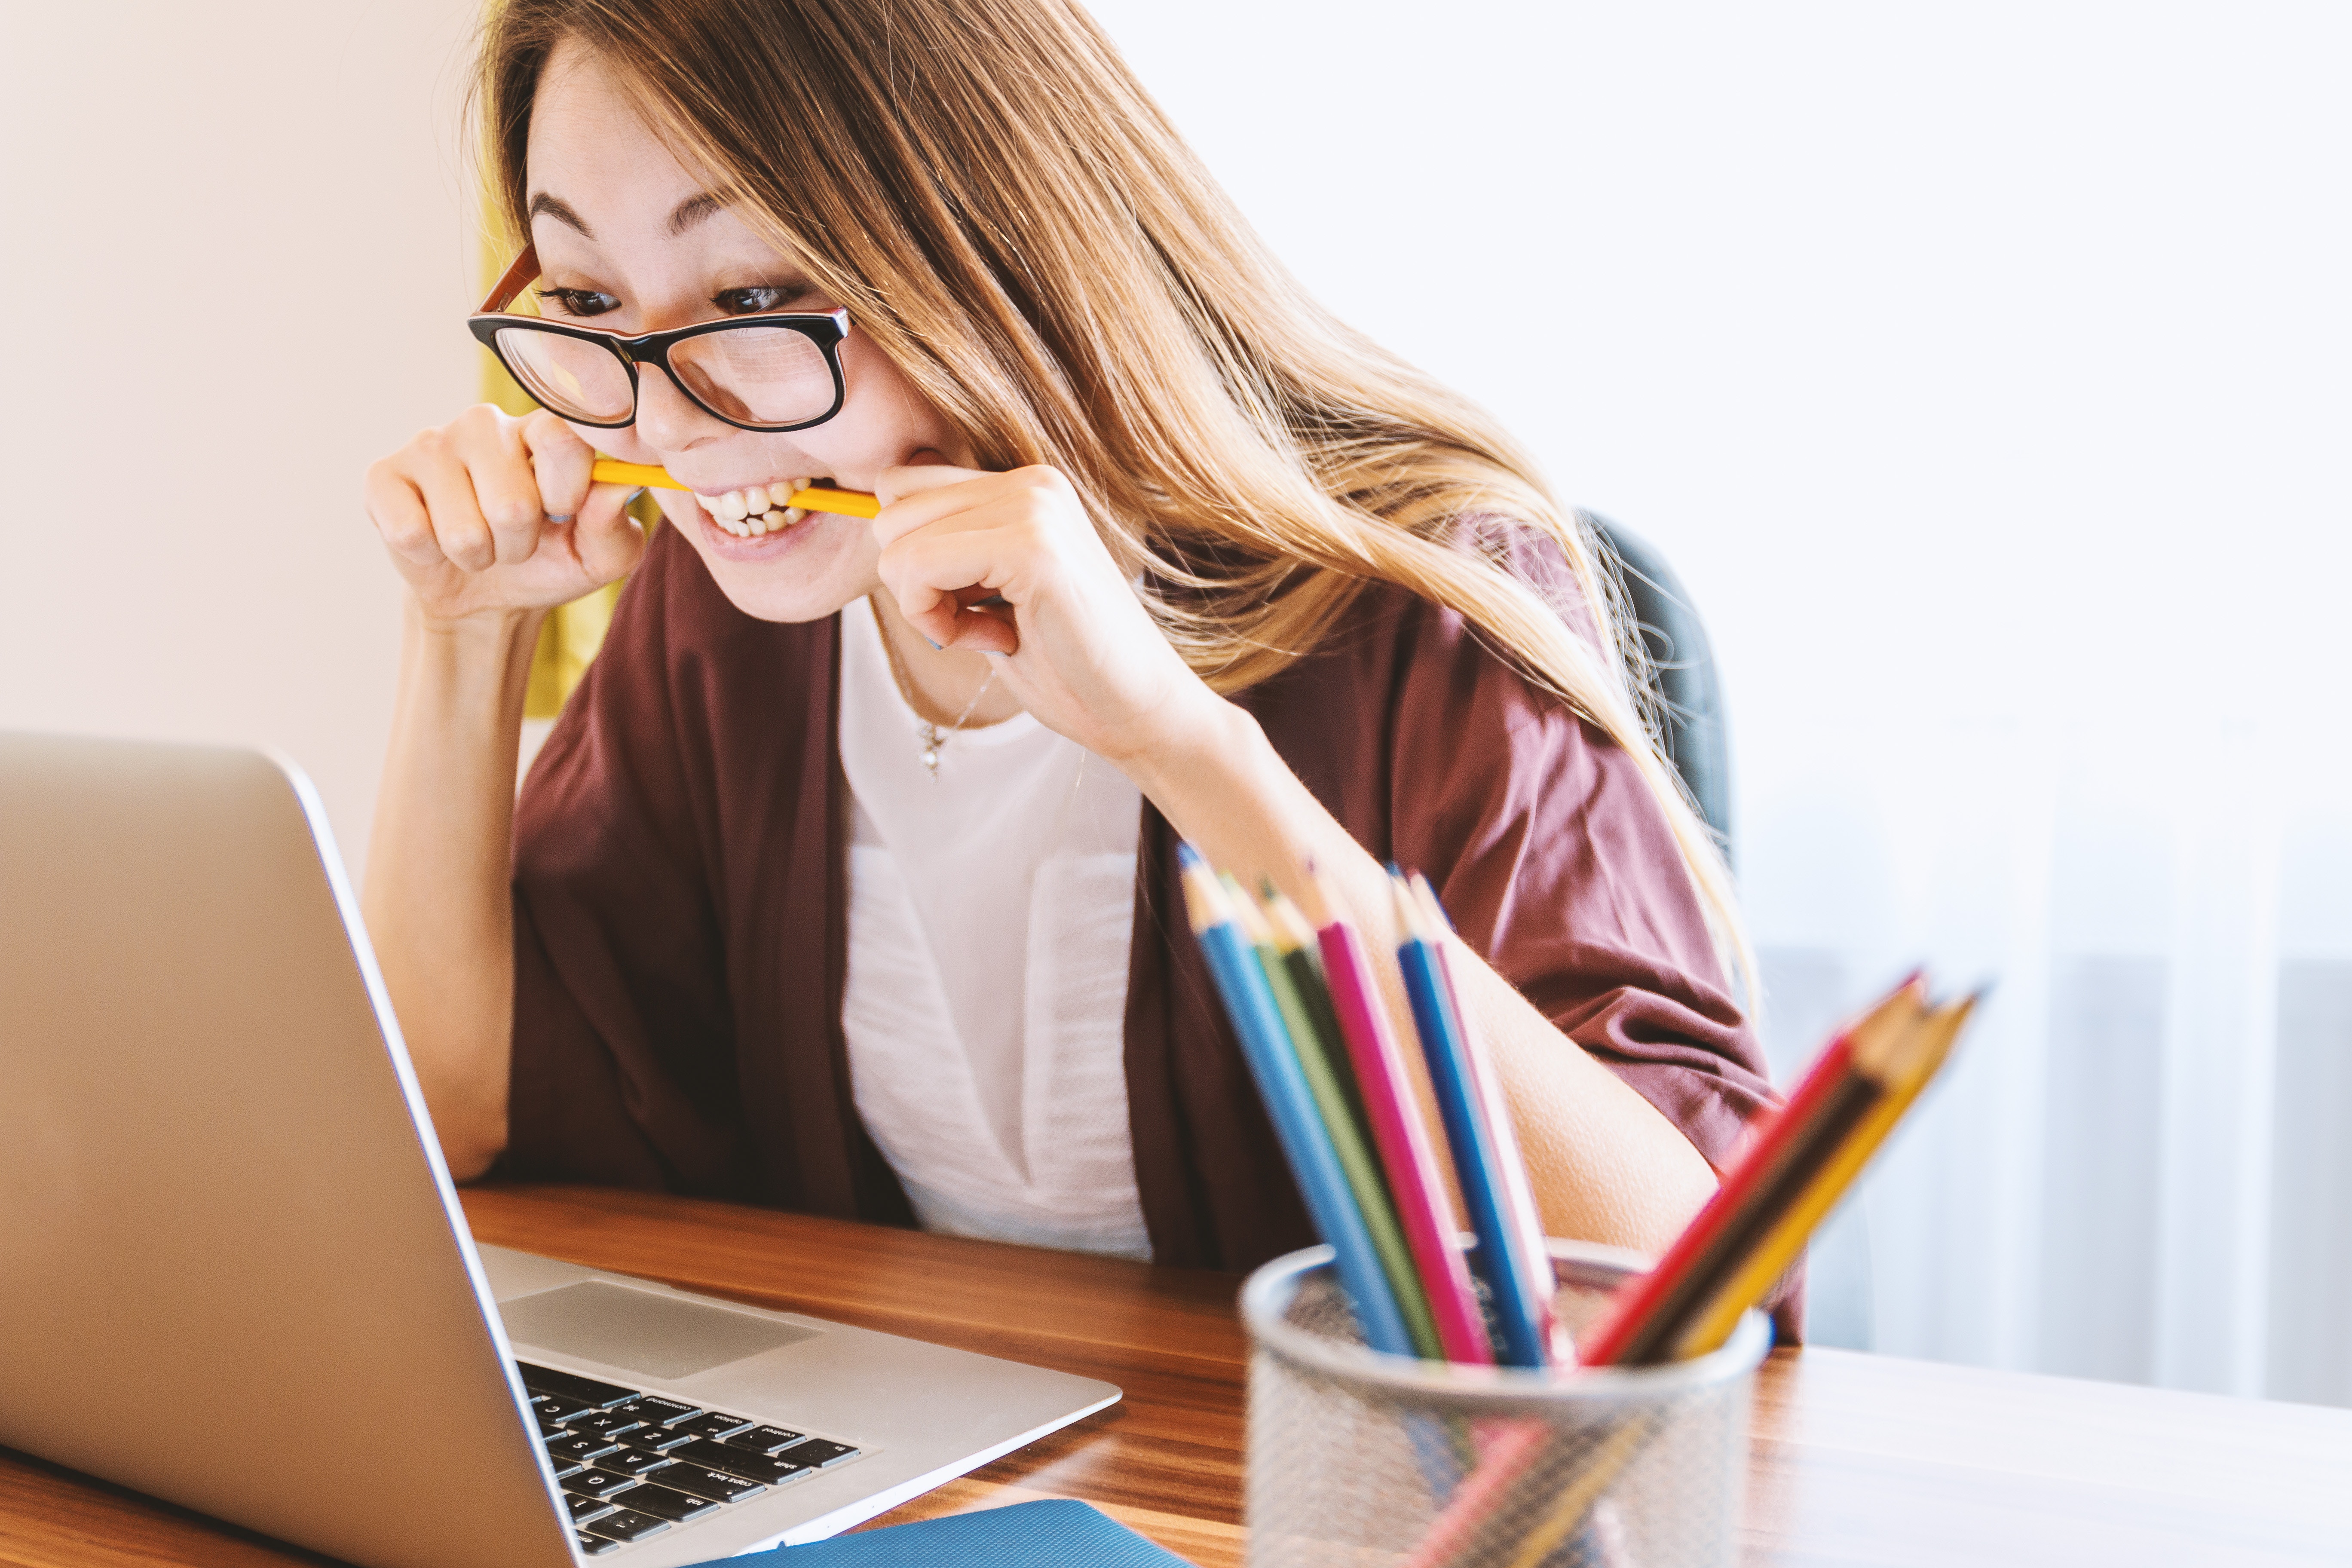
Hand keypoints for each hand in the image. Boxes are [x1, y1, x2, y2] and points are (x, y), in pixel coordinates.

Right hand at [363, 405, 646, 627]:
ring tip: (479, 544)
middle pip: (512, 503)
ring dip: (478, 556)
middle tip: (514, 541)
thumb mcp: (599, 555)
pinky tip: (434, 539)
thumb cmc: (549, 561)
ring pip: (463, 529)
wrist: (486, 596)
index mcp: (543, 429)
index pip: (562, 440)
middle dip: (519, 544)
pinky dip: (430, 556)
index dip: (566, 493)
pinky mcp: (383, 475)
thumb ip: (615, 524)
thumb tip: (621, 485)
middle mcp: (485, 424)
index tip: (563, 513)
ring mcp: (430, 444)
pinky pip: (410, 532)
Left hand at [870, 463, 1223, 767]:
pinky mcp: (1032, 547)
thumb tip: (877, 522)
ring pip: (896, 540)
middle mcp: (1030, 481)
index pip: (903, 486)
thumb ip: (950, 549)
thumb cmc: (1065, 663)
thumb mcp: (992, 591)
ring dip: (924, 604)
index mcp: (1025, 485)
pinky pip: (918, 567)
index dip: (912, 557)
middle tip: (976, 623)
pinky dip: (935, 619)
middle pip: (890, 510)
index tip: (965, 604)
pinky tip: (993, 640)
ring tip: (990, 630)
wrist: (1137, 711)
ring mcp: (1034, 507)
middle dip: (912, 581)